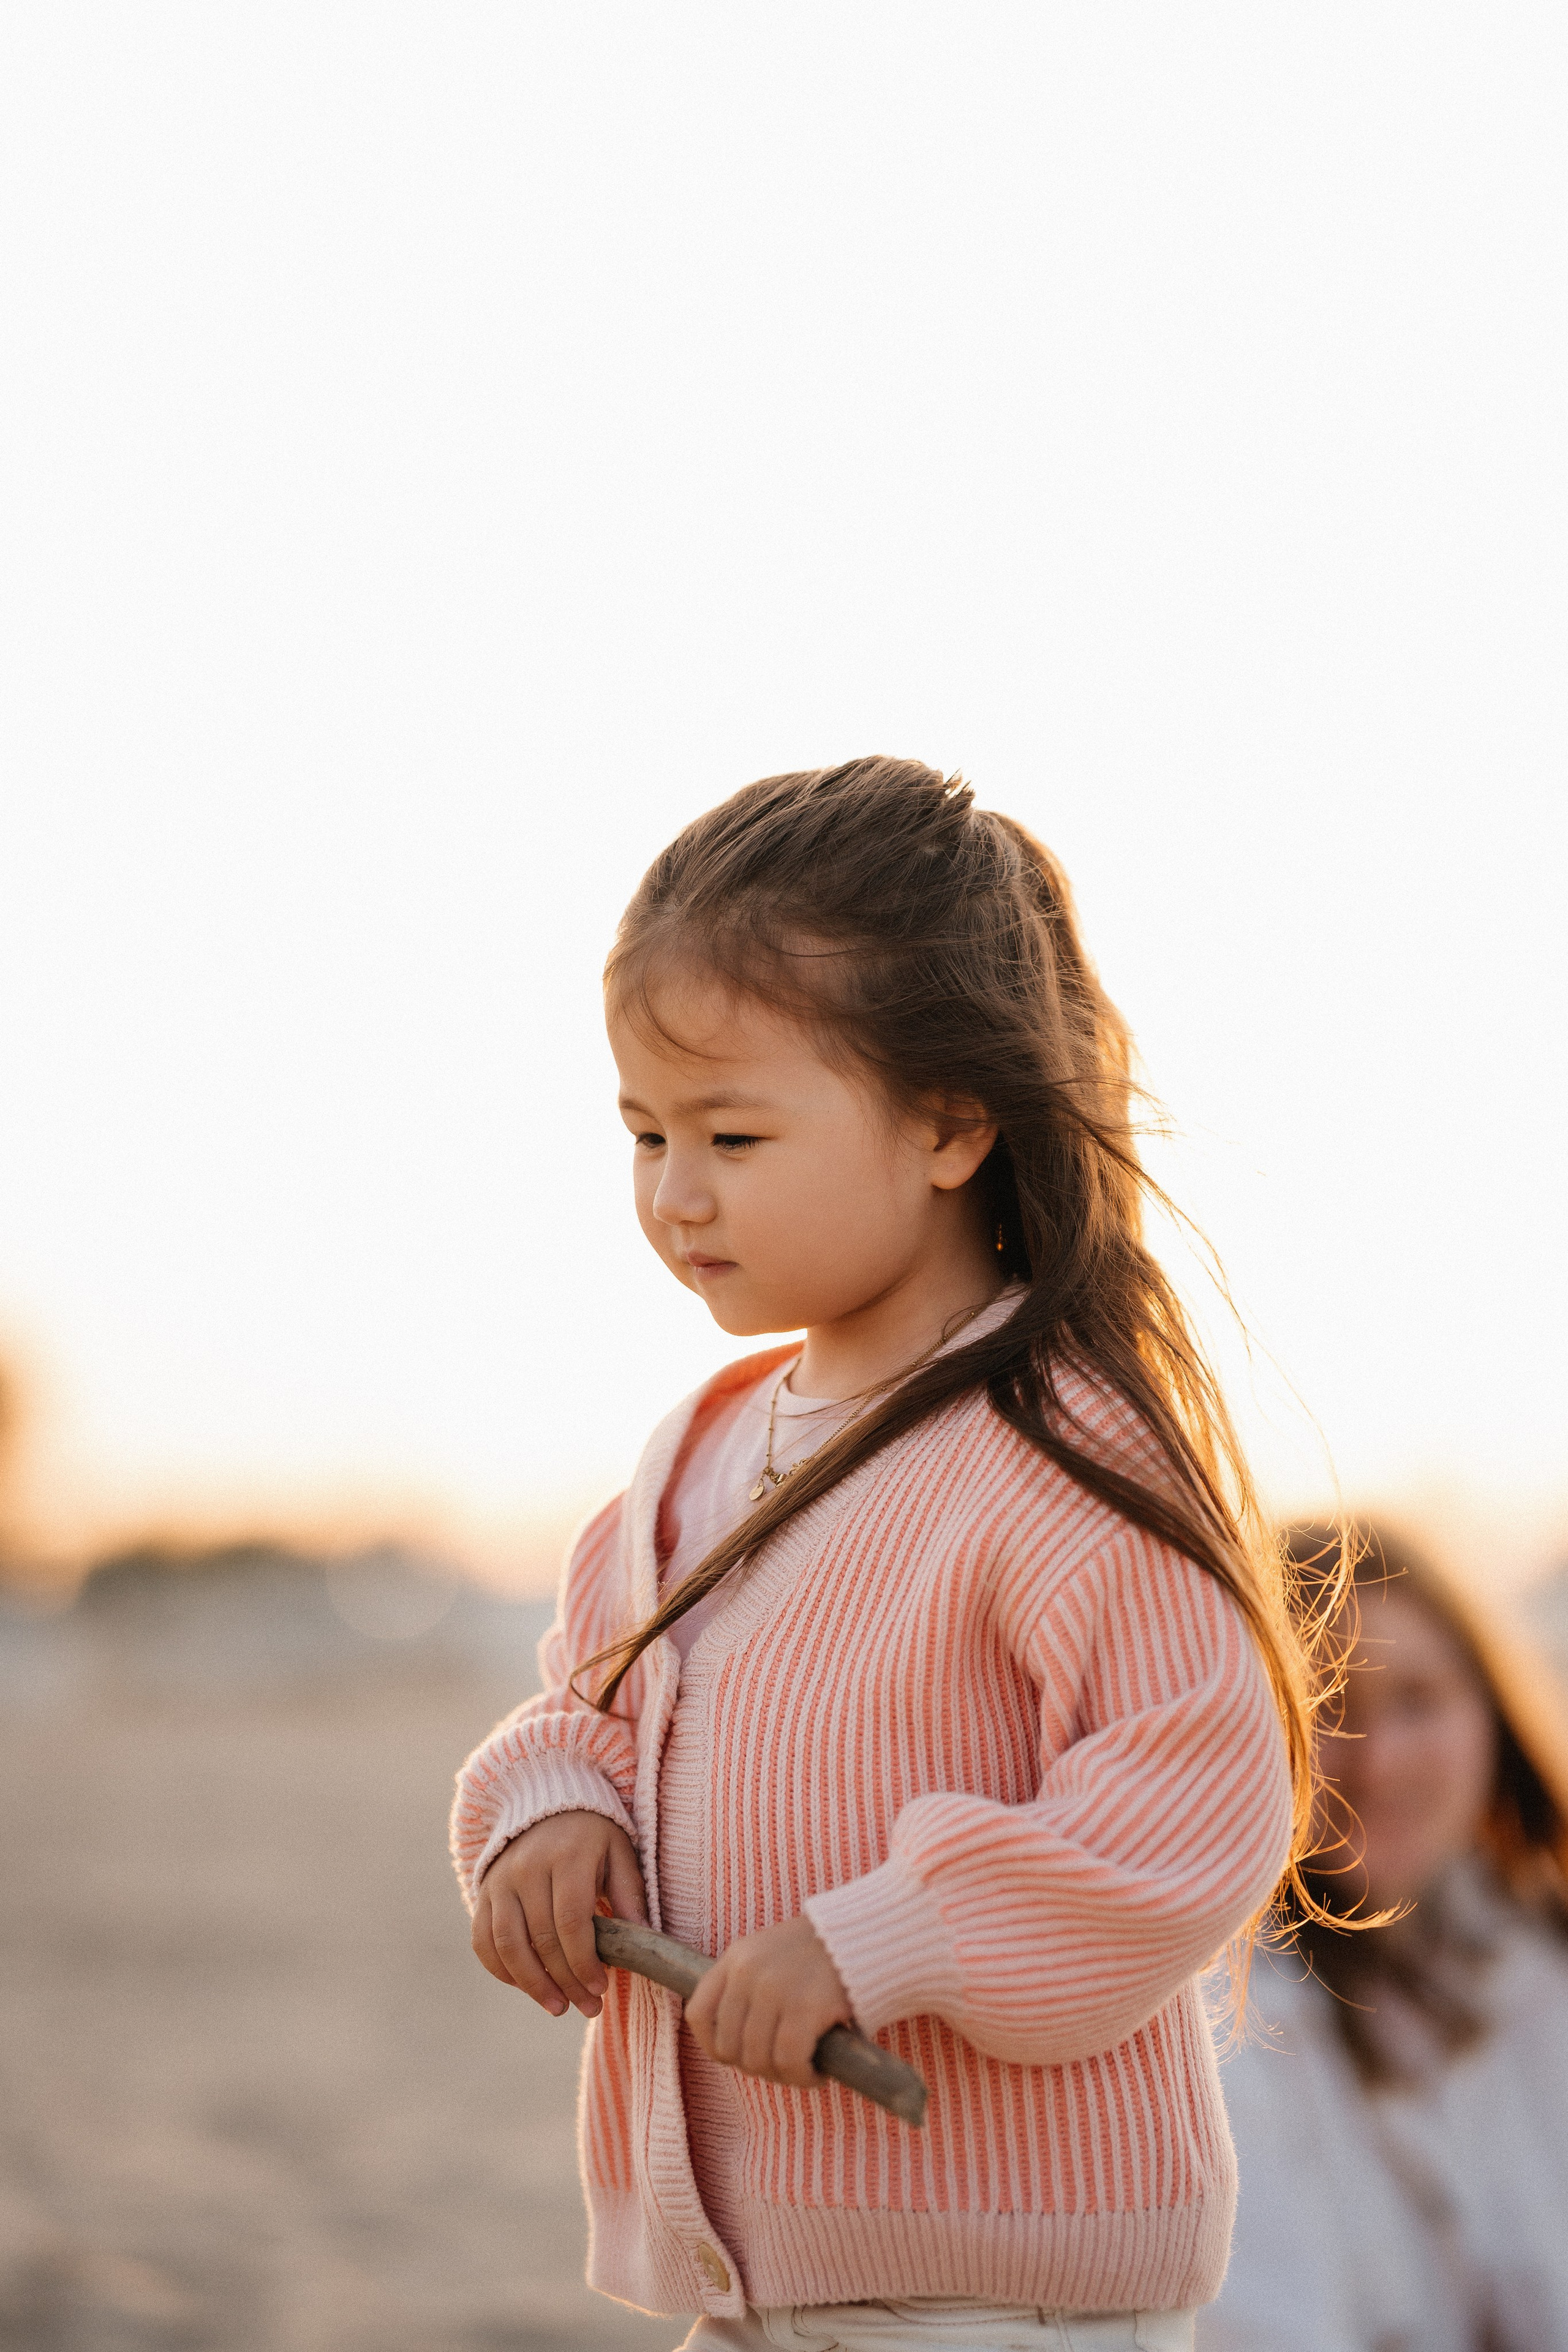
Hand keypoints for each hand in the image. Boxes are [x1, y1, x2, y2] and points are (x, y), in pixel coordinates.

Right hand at [471, 1811, 645, 2019]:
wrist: (545, 1804)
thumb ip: (630, 1893)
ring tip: (557, 2007)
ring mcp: (500, 1880)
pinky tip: (526, 1987)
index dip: (585, 1961)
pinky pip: (483, 1939)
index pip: (571, 1920)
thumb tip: (643, 1939)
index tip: (602, 1988)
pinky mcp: (483, 1892)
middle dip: (565, 1981)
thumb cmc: (591, 1835)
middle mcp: (527, 1868)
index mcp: (567, 1855)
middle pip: (541, 1938)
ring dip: (531, 1984)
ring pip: (507, 1944)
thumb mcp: (619, 1852)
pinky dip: (501, 1970)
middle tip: (588, 2007)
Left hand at [684, 1913, 850, 2087]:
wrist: (866, 1934)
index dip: (713, 2046)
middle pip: (729, 2047)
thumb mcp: (770, 1956)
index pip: (698, 2014)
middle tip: (784, 2065)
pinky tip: (818, 2073)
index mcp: (736, 1957)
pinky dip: (803, 2077)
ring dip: (782, 2075)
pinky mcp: (806, 2006)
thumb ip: (746, 1988)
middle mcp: (748, 1972)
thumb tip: (731, 2046)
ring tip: (804, 2069)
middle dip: (756, 2066)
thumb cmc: (820, 1954)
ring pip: (758, 2059)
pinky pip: (790, 2062)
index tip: (739, 2056)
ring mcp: (774, 1989)